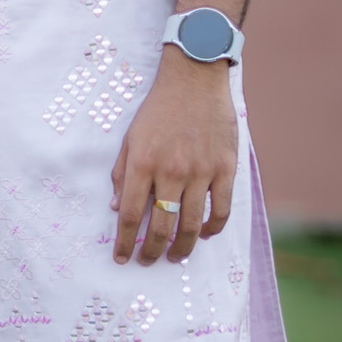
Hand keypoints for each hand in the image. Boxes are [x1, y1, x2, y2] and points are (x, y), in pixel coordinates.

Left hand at [110, 52, 237, 265]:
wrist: (194, 79)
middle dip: (152, 251)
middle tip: (148, 261)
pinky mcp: (225, 168)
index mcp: (143, 163)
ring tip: (175, 256)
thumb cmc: (159, 109)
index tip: (122, 259)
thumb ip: (123, 174)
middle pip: (161, 226)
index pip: (130, 215)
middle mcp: (171, 171)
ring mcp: (201, 171)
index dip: (124, 242)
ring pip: (192, 224)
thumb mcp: (131, 137)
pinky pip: (222, 209)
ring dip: (183, 247)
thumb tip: (116, 208)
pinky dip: (214, 228)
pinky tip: (206, 234)